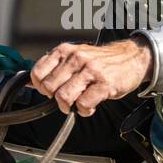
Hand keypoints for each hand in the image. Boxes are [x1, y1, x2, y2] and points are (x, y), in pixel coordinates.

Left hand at [30, 39, 152, 116]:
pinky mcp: (104, 84)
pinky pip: (83, 104)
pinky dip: (85, 111)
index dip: (41, 87)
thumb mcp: (75, 56)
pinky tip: (90, 106)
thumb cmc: (101, 62)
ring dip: (68, 106)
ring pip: (64, 96)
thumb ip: (55, 67)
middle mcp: (76, 58)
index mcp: (65, 51)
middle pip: (49, 88)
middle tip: (66, 100)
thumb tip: (31, 84)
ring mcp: (91, 70)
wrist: (132, 58)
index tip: (50, 91)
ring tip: (77, 104)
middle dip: (55, 99)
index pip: (38, 73)